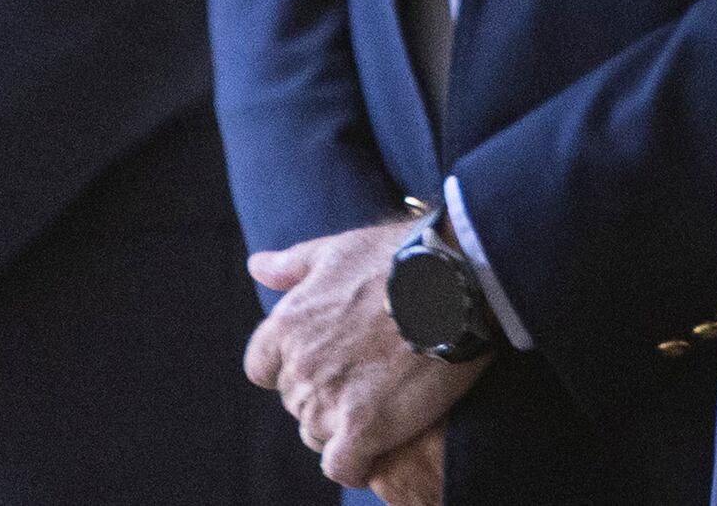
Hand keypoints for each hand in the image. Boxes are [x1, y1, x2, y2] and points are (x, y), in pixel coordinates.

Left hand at [242, 222, 484, 489]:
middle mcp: (300, 366)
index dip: (294, 368)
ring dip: (344, 425)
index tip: (329, 359)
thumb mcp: (341, 250)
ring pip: (317, 433)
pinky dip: (356, 464)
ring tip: (385, 403)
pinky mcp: (364, 428)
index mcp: (288, 325)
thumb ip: (294, 265)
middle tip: (371, 376)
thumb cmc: (403, 257)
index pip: (264, 368)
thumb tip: (257, 266)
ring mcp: (329, 400)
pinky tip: (378, 451)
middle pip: (297, 401)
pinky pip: (343, 466)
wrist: (459, 279)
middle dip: (326, 393)